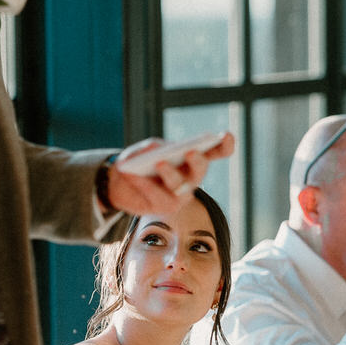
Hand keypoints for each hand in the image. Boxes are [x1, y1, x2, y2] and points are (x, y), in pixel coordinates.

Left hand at [104, 132, 234, 214]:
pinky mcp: (166, 208)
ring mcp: (180, 195)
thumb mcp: (142, 149)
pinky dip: (146, 185)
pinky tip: (135, 176)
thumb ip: (150, 149)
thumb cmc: (138, 162)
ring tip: (159, 163)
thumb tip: (158, 153)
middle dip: (197, 162)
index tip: (227, 136)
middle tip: (190, 152)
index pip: (214, 152)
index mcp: (191, 158)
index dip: (224, 146)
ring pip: (181, 187)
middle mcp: (190, 177)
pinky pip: (159, 197)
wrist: (119, 183)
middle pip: (200, 171)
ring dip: (171, 174)